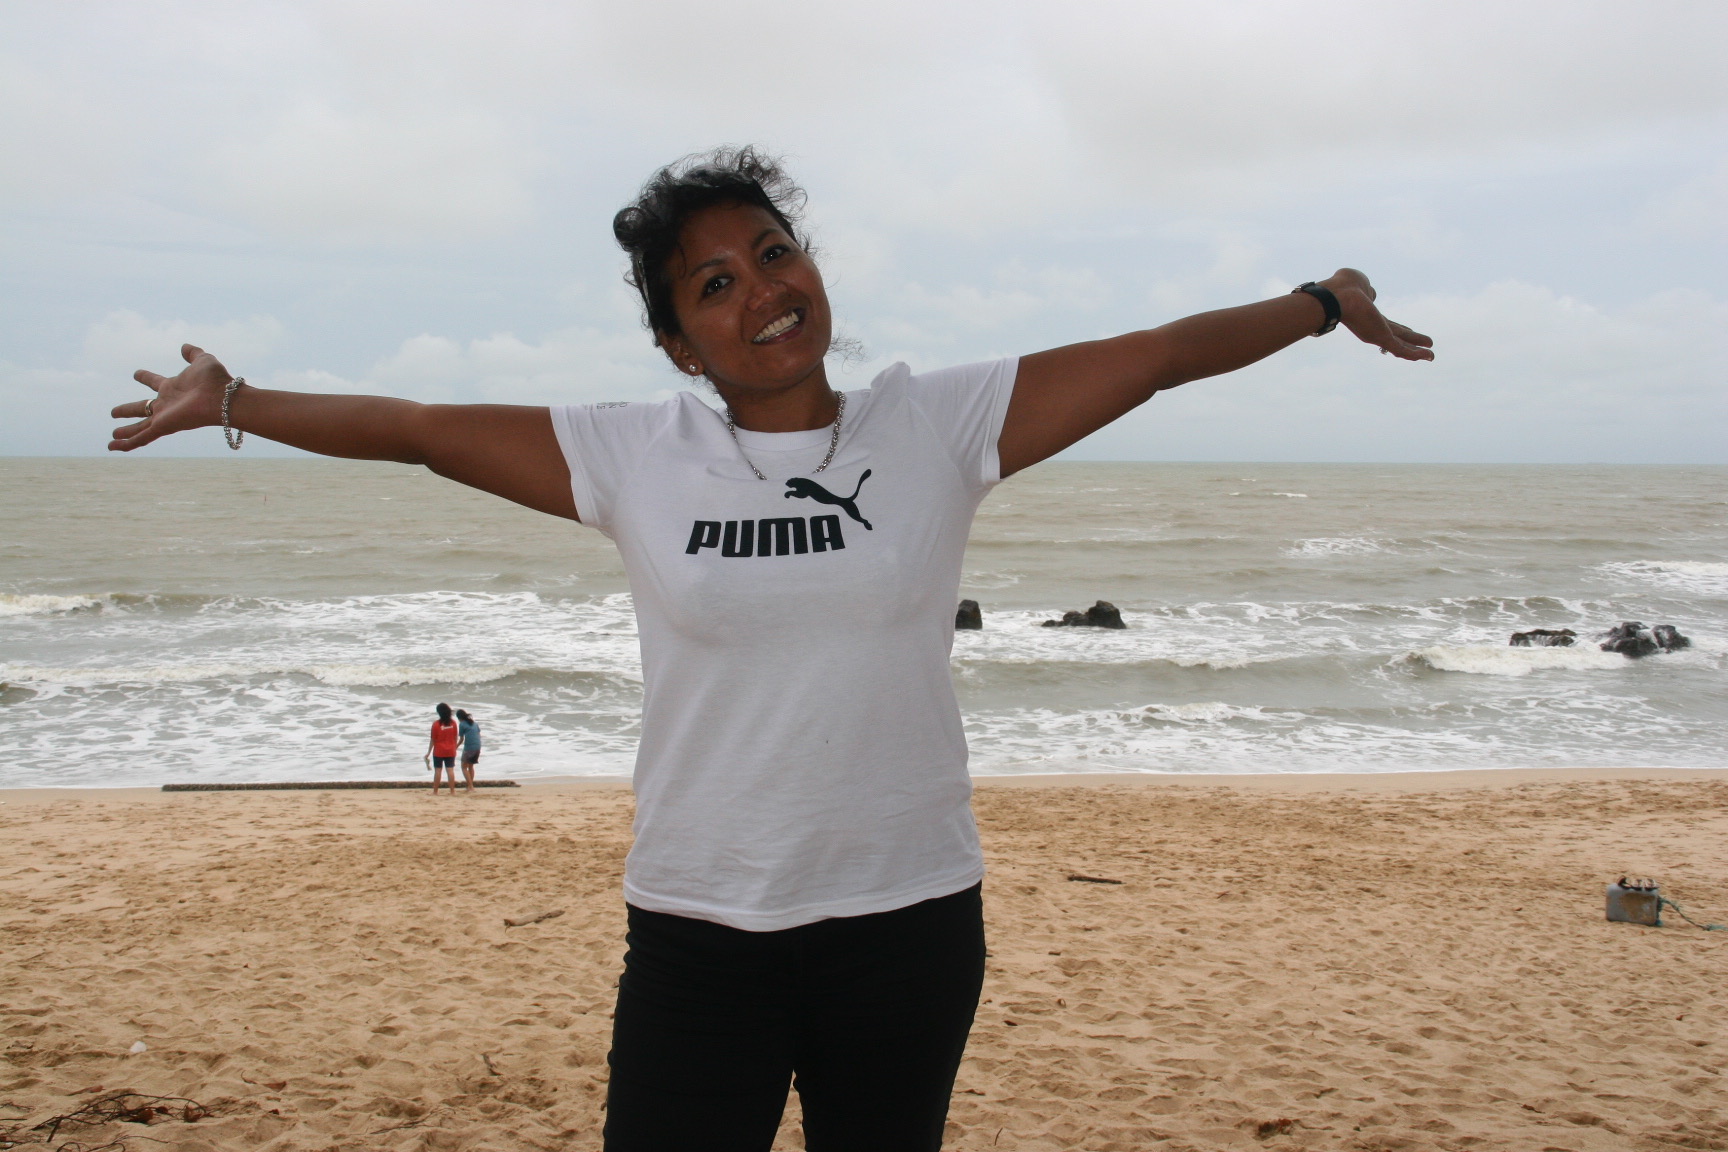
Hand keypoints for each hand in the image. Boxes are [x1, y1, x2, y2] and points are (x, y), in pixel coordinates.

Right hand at [109, 343, 234, 450]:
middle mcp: (167, 404)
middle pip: (142, 408)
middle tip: (113, 412)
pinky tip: (113, 447)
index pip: (155, 382)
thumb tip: (184, 346)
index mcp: (173, 387)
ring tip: (113, 435)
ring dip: (126, 432)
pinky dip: (127, 444)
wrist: (222, 397)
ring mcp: (164, 417)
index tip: (136, 374)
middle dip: (128, 410)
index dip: (145, 377)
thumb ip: (193, 353)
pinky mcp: (163, 427)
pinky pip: (141, 438)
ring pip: (140, 427)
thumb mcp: (203, 360)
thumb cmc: (214, 380)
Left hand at [1320, 269, 1433, 361]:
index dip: (1399, 327)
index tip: (1409, 330)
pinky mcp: (1381, 338)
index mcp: (1369, 315)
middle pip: (1396, 335)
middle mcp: (1373, 327)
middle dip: (1411, 340)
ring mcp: (1377, 334)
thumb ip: (1367, 290)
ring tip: (1431, 356)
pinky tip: (1429, 356)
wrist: (1337, 296)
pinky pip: (1401, 349)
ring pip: (1401, 344)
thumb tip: (1370, 293)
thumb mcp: (1359, 284)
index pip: (1387, 324)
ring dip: (1417, 349)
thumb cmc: (1343, 287)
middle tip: (1426, 345)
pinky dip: (1415, 354)